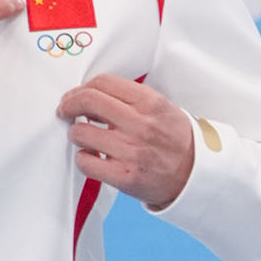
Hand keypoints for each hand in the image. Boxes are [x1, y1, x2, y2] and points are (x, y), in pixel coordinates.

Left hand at [57, 74, 194, 207]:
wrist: (196, 175)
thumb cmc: (175, 140)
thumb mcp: (162, 108)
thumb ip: (130, 98)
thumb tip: (90, 94)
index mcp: (151, 103)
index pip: (103, 83)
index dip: (82, 88)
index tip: (75, 95)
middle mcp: (141, 125)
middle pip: (88, 101)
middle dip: (68, 105)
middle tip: (65, 111)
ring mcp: (133, 152)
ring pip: (80, 133)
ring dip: (75, 133)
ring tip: (83, 136)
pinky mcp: (125, 177)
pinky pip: (86, 162)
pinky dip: (83, 158)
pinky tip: (92, 156)